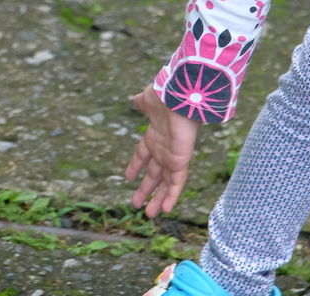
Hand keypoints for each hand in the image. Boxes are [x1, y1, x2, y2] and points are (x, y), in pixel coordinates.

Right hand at [125, 83, 199, 217]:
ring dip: (157, 198)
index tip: (128, 176)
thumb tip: (136, 100)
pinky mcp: (181, 161)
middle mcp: (163, 148)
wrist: (179, 96)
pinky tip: (165, 209)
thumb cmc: (163, 96)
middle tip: (137, 203)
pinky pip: (176, 183)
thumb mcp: (148, 99)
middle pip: (154, 173)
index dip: (137, 165)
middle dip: (146, 188)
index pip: (144, 154)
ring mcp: (172, 156)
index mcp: (154, 134)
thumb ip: (142, 103)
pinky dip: (171, 196)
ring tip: (149, 214)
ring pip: (165, 182)